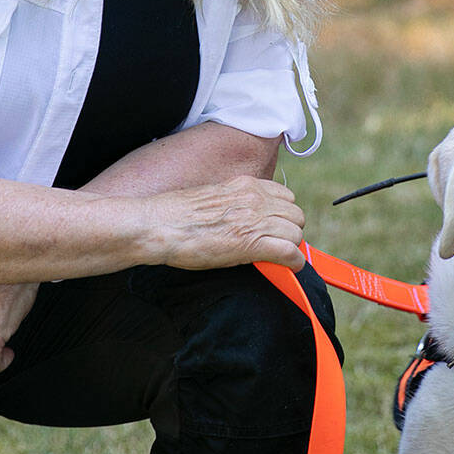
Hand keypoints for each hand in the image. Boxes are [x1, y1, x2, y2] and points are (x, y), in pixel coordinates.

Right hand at [144, 175, 305, 270]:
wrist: (157, 225)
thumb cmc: (174, 215)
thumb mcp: (211, 198)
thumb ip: (234, 203)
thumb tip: (244, 218)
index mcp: (245, 185)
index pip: (285, 196)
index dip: (282, 215)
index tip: (275, 227)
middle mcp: (254, 198)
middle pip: (295, 214)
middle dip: (289, 231)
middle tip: (276, 244)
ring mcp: (255, 218)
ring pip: (296, 233)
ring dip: (290, 246)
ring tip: (278, 257)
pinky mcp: (252, 242)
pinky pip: (290, 252)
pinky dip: (293, 263)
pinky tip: (287, 268)